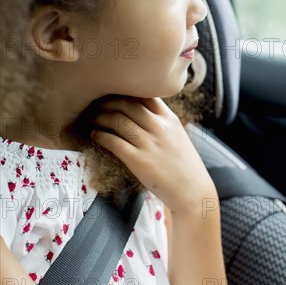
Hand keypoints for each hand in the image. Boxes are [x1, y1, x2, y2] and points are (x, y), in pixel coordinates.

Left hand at [91, 97, 216, 212]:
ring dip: (100, 117)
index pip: (144, 94)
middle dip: (108, 102)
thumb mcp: (178, 136)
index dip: (125, 91)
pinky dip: (100, 135)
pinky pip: (114, 142)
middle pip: (127, 104)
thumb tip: (141, 111)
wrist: (193, 193)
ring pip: (118, 120)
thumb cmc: (185, 166)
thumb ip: (162, 122)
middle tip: (96, 105)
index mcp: (170, 119)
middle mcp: (160, 127)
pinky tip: (95, 135)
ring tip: (93, 119)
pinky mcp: (139, 161)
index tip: (113, 93)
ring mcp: (150, 144)